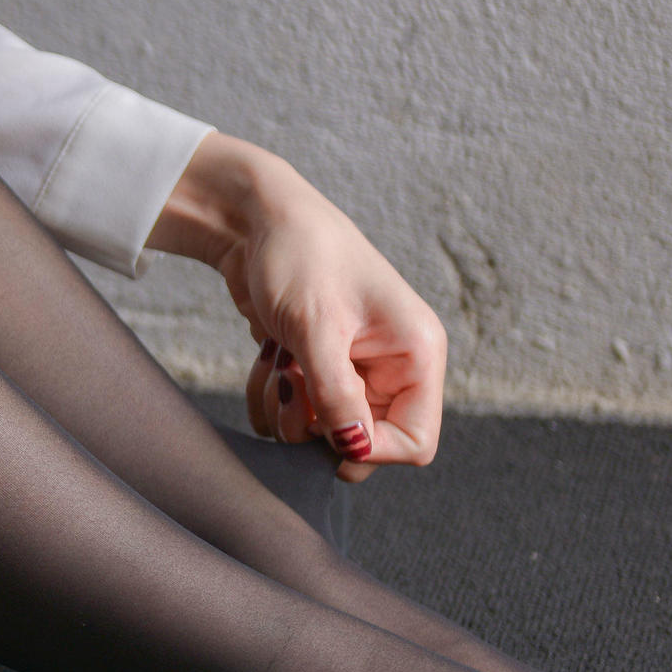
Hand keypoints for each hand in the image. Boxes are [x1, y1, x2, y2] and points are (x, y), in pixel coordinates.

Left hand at [148, 134, 447, 482]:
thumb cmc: (297, 255)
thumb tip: (355, 452)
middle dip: (320, 429)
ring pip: (325, 432)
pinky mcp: (320, 366)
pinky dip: (274, 399)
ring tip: (274, 370)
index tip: (322, 429)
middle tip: (289, 391)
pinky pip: (299, 412)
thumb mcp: (316, 327)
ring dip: (289, 414)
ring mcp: (355, 367)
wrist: (254, 220)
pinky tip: (264, 366)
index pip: (416, 441)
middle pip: (366, 442)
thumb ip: (337, 396)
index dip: (370, 450)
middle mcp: (394, 365)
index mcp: (416, 353)